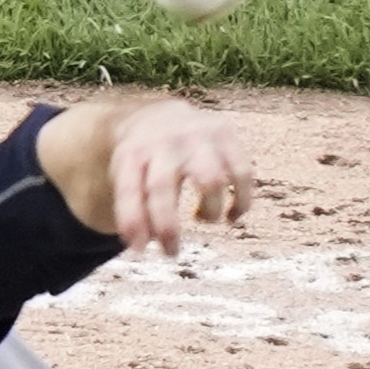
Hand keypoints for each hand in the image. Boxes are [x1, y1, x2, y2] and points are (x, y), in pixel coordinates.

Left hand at [105, 98, 254, 254]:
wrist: (161, 116)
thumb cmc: (144, 162)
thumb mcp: (127, 179)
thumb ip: (132, 211)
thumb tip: (141, 247)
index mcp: (134, 153)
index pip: (130, 190)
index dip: (133, 223)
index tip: (139, 251)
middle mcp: (164, 142)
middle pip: (163, 186)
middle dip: (167, 226)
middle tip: (171, 252)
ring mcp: (197, 136)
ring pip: (211, 180)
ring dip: (210, 211)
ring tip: (202, 218)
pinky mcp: (226, 135)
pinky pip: (242, 173)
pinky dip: (241, 201)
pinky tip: (232, 215)